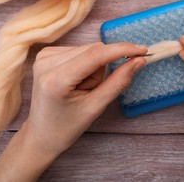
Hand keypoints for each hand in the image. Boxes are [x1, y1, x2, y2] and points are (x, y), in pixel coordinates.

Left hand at [25, 42, 147, 155]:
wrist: (41, 134)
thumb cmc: (67, 126)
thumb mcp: (96, 107)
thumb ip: (119, 81)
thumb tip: (139, 60)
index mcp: (57, 79)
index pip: (96, 55)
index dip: (121, 50)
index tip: (142, 50)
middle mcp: (46, 62)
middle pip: (93, 51)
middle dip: (102, 68)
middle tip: (92, 90)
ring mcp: (44, 56)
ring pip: (88, 49)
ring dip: (93, 67)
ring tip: (81, 88)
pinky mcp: (45, 54)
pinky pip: (79, 50)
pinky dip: (84, 64)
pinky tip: (75, 81)